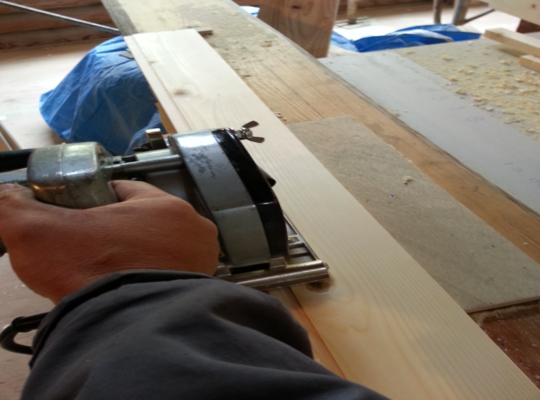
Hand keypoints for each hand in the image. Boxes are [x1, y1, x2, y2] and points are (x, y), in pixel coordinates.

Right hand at [0, 180, 219, 302]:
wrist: (128, 331)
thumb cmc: (96, 278)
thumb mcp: (38, 233)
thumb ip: (14, 208)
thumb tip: (6, 196)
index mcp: (165, 207)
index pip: (126, 190)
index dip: (96, 199)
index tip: (80, 212)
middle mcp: (191, 231)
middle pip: (144, 221)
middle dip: (116, 232)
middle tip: (89, 248)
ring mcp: (199, 262)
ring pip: (159, 248)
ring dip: (136, 255)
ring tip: (107, 271)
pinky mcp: (197, 292)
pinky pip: (170, 276)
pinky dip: (151, 279)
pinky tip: (126, 287)